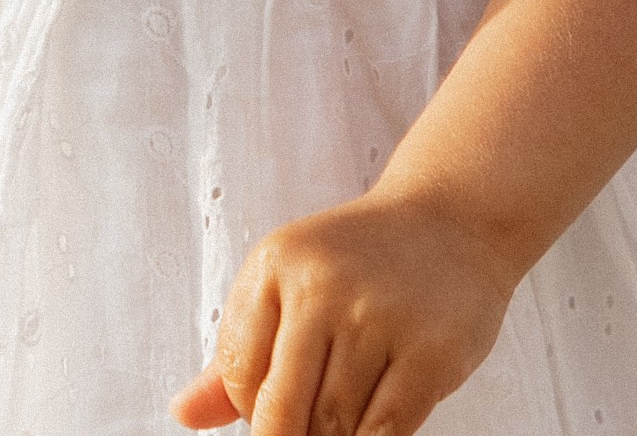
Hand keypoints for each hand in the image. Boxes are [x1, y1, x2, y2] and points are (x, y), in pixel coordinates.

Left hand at [174, 192, 519, 435]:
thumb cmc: (360, 263)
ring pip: (334, 428)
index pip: (238, 373)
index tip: (278, 404)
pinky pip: (384, 432)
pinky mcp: (429, 353)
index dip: (252, 408)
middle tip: (303, 429)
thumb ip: (238, 351)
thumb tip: (182, 415)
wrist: (453, 222)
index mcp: (276, 262)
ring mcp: (378, 317)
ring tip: (342, 416)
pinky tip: (370, 423)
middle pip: (281, 411)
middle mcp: (322, 284)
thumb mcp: (290, 283)